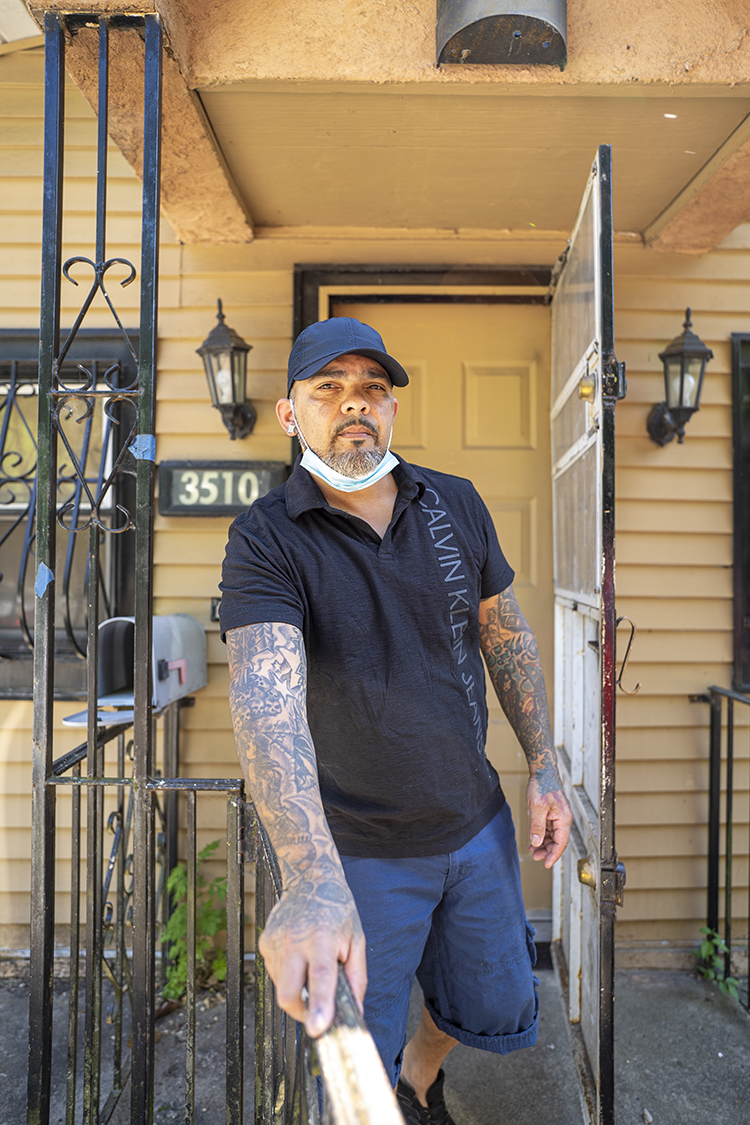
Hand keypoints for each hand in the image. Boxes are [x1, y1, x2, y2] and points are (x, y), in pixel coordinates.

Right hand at [257, 873, 366, 1037]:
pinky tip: (299, 956)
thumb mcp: (356, 940)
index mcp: (322, 939)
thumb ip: (357, 979)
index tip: (317, 1029)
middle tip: (317, 1009)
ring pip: (281, 988)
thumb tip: (355, 1013)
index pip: (319, 979)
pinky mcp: (264, 942)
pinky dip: (288, 975)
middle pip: (288, 994)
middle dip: (301, 1011)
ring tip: (310, 966)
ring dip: (297, 990)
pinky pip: (274, 973)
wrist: (310, 878)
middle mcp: (295, 940)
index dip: (319, 1006)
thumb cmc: (337, 908)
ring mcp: (276, 941)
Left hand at [526, 765, 572, 867]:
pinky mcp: (552, 813)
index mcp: (564, 819)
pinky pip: (549, 829)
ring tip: (533, 851)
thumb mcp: (537, 807)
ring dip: (544, 844)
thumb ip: (537, 826)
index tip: (546, 864)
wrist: (542, 771)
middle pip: (558, 841)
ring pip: (553, 836)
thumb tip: (536, 843)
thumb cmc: (542, 786)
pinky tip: (534, 840)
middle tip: (535, 857)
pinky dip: (542, 835)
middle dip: (547, 850)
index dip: (554, 855)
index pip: (561, 842)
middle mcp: (563, 819)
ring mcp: (558, 816)